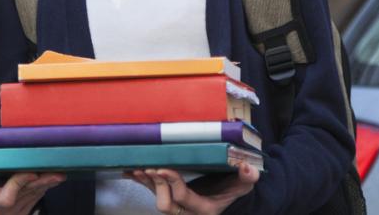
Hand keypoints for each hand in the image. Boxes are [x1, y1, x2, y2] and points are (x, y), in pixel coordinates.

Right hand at [0, 135, 64, 214]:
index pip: (6, 196)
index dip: (20, 184)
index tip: (32, 172)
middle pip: (25, 195)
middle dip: (42, 183)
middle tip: (57, 172)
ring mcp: (11, 213)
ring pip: (33, 197)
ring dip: (47, 184)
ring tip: (60, 173)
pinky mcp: (21, 212)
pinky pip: (36, 199)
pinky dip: (45, 187)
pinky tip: (54, 177)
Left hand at [129, 163, 258, 214]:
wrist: (225, 200)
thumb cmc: (233, 191)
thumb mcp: (242, 186)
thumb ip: (247, 178)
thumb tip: (248, 168)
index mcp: (203, 209)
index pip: (183, 198)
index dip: (172, 183)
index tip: (164, 168)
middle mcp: (187, 211)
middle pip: (165, 204)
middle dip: (157, 185)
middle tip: (150, 167)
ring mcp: (177, 206)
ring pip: (156, 198)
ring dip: (145, 183)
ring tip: (136, 168)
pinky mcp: (170, 198)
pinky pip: (153, 192)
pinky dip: (141, 182)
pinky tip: (130, 171)